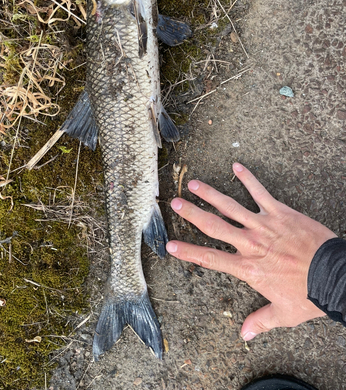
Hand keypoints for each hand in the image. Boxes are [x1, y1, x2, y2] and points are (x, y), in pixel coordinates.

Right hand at [166, 163, 335, 340]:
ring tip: (194, 184)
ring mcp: (264, 226)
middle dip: (192, 214)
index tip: (170, 245)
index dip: (188, 252)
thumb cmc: (309, 295)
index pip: (210, 258)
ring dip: (210, 194)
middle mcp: (250, 244)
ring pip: (231, 206)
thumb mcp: (283, 314)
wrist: (334, 276)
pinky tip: (236, 166)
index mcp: (248, 268)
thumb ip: (260, 321)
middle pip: (214, 226)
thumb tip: (244, 335)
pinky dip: (248, 178)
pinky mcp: (279, 213)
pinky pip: (260, 192)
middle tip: (175, 203)